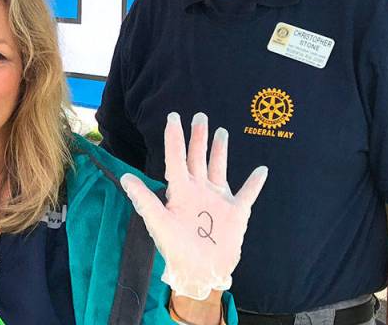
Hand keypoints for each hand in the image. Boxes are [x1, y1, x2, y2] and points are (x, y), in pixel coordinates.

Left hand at [120, 112, 267, 299]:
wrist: (200, 271)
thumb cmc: (175, 249)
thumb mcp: (158, 222)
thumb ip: (144, 199)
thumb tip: (125, 178)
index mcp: (180, 190)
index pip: (176, 158)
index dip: (174, 138)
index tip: (173, 117)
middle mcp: (198, 190)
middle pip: (198, 158)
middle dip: (198, 137)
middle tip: (199, 115)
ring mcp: (217, 199)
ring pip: (218, 168)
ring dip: (220, 150)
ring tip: (221, 131)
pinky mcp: (236, 212)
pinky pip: (248, 193)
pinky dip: (255, 183)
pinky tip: (262, 170)